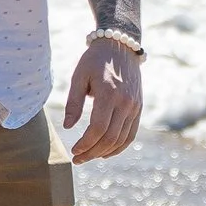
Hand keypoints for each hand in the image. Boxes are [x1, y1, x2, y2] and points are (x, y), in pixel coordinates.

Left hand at [62, 35, 142, 161]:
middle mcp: (125, 102)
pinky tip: (106, 153)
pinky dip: (119, 147)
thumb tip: (67, 126)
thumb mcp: (79, 76)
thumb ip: (73, 102)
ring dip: (104, 153)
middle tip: (78, 159)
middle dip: (92, 152)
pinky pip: (131, 134)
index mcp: (108, 93)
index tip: (74, 150)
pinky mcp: (138, 108)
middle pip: (110, 138)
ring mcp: (134, 106)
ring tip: (89, 157)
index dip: (85, 143)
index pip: (98, 128)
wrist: (121, 46)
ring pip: (121, 139)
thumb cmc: (95, 60)